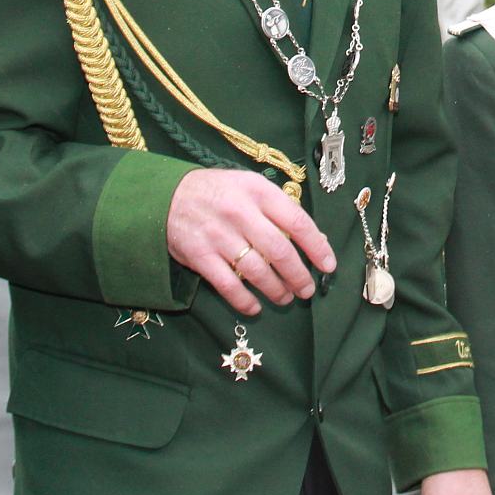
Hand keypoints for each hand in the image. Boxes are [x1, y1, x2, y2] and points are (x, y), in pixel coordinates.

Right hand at [167, 169, 333, 316]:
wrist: (165, 196)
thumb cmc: (217, 192)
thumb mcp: (250, 187)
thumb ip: (280, 210)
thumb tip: (316, 239)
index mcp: (257, 191)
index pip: (297, 221)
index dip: (317, 247)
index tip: (328, 265)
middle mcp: (240, 212)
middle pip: (280, 251)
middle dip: (299, 276)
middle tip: (307, 290)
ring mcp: (218, 235)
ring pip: (257, 271)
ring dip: (276, 290)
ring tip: (285, 298)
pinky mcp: (200, 256)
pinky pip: (228, 285)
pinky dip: (245, 301)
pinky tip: (255, 307)